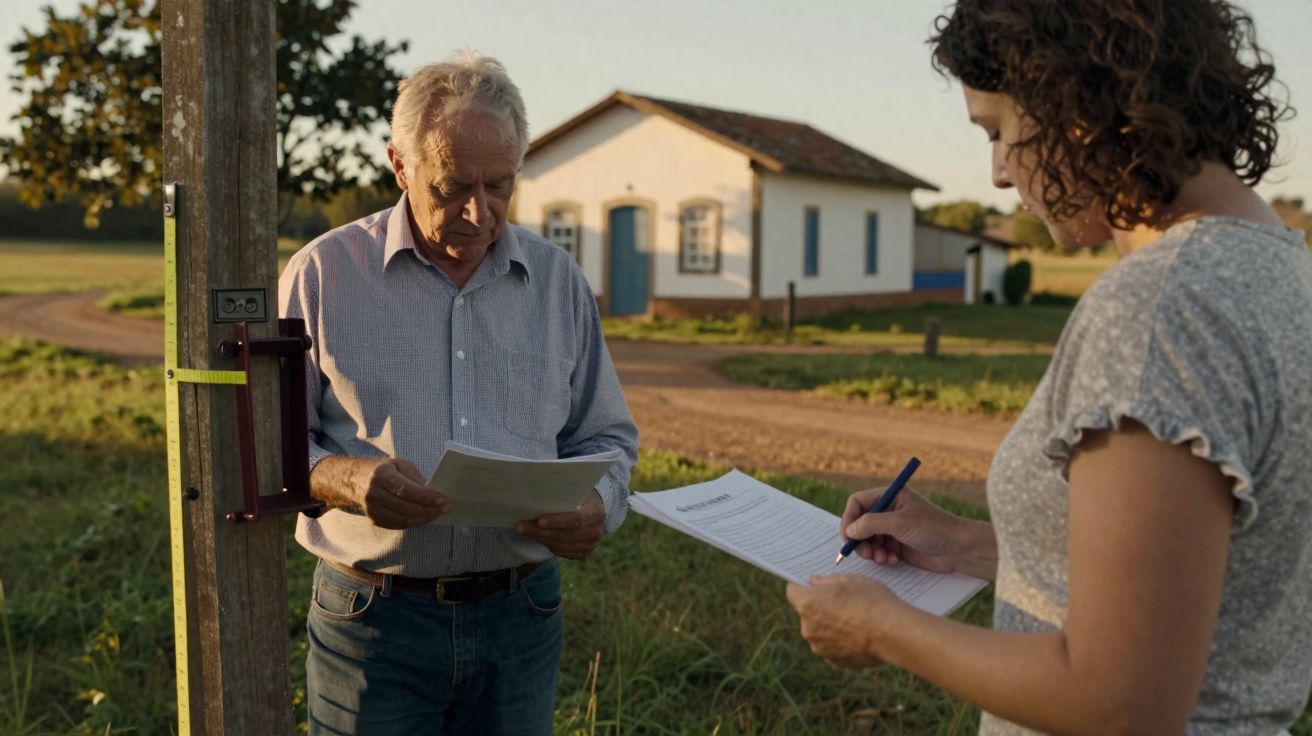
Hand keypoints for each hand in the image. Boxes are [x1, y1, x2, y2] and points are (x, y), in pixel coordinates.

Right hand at [310, 456, 450, 529]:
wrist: (354, 480)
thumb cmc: (383, 470)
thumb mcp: (400, 464)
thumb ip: (416, 477)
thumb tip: (433, 493)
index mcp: (382, 476)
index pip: (408, 490)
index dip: (428, 497)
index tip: (445, 500)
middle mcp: (375, 494)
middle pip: (407, 507)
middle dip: (430, 510)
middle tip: (446, 508)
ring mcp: (373, 509)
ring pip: (403, 519)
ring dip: (424, 518)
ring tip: (438, 514)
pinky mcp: (374, 519)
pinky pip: (398, 524)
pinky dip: (414, 523)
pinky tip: (425, 518)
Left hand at [515, 490, 605, 559]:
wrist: (594, 510)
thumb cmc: (580, 496)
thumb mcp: (576, 491)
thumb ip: (563, 494)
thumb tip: (536, 493)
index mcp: (596, 513)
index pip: (576, 519)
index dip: (557, 521)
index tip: (538, 521)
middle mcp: (595, 532)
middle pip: (564, 535)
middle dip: (540, 531)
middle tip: (520, 526)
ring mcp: (590, 545)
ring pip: (560, 545)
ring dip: (539, 538)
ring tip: (523, 530)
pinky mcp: (583, 553)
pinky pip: (561, 552)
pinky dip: (546, 544)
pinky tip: (536, 536)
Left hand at [786, 574, 905, 668]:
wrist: (893, 633)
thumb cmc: (872, 600)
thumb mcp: (849, 580)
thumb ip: (826, 581)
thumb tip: (814, 583)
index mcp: (807, 604)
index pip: (792, 591)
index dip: (801, 587)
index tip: (812, 586)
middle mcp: (808, 628)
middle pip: (806, 614)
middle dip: (820, 608)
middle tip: (843, 602)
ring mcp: (820, 648)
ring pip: (819, 633)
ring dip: (830, 627)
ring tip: (855, 620)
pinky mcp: (835, 661)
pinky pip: (832, 648)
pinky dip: (841, 642)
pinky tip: (859, 635)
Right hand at [840, 486, 967, 573]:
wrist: (959, 549)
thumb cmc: (934, 528)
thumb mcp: (899, 522)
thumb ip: (871, 524)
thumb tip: (849, 530)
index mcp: (890, 496)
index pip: (858, 502)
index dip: (849, 518)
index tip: (847, 536)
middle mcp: (889, 510)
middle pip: (860, 523)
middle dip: (859, 539)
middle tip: (863, 553)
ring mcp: (893, 528)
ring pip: (868, 539)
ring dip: (870, 551)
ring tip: (881, 558)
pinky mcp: (898, 545)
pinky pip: (879, 551)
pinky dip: (881, 557)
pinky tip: (893, 561)